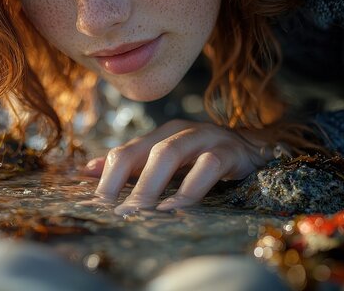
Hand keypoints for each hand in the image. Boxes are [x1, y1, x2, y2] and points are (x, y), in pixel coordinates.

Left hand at [81, 120, 271, 214]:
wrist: (257, 148)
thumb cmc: (204, 157)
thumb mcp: (166, 160)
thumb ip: (131, 166)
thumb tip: (86, 172)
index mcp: (160, 135)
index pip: (124, 152)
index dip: (105, 177)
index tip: (92, 204)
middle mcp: (179, 131)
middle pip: (143, 151)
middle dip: (122, 182)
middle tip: (111, 212)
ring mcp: (205, 138)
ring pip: (170, 154)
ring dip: (150, 185)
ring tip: (137, 211)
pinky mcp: (229, 152)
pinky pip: (206, 167)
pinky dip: (188, 188)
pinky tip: (174, 208)